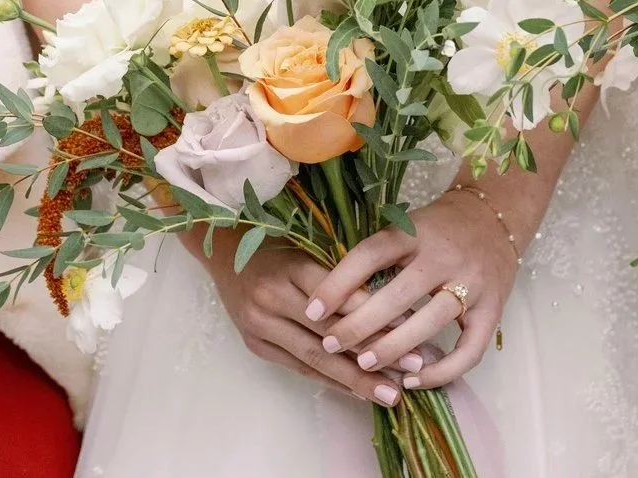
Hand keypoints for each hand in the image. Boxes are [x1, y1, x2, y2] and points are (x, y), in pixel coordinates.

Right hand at [189, 234, 404, 405]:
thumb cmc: (276, 243)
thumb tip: (391, 303)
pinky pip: (299, 368)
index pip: (339, 299)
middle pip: (330, 335)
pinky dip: (331, 381)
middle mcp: (272, 298)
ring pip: (316, 358)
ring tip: (391, 393)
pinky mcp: (256, 345)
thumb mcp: (309, 247)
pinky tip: (358, 391)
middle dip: (375, 355)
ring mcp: (260, 325)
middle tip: (414, 367)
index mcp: (291, 267)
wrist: (222, 251)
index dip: (376, 316)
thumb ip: (341, 275)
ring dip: (356, 379)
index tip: (413, 329)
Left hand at [303, 185, 522, 393]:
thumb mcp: (406, 227)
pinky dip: (441, 371)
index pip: (371, 254)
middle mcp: (445, 255)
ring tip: (364, 364)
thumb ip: (376, 256)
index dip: (338, 283)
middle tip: (330, 344)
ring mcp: (472, 283)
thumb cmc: (438, 228)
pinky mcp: (493, 310)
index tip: (311, 310)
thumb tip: (327, 293)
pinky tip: (412, 380)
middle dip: (360, 324)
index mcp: (416, 231)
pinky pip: (468, 350)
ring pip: (430, 321)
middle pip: (399, 294)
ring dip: (395, 347)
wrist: (495, 218)